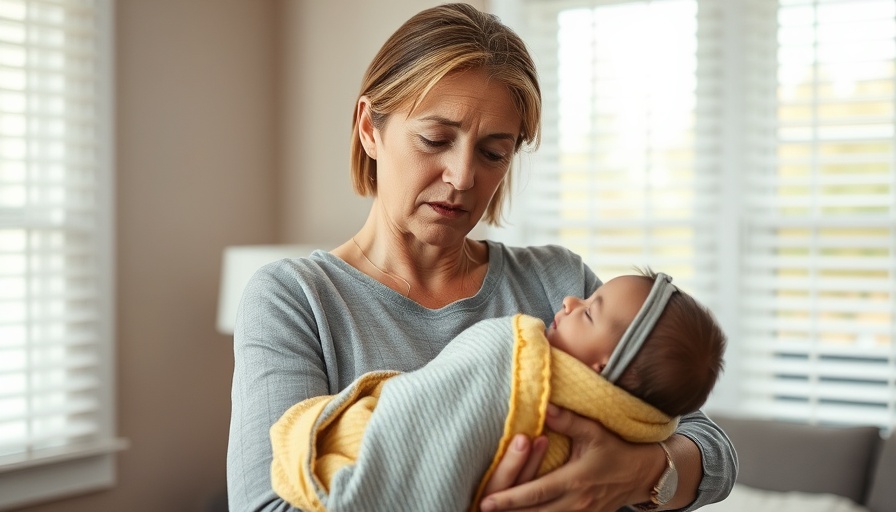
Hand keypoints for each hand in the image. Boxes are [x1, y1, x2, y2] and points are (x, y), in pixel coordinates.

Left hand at [480, 405, 653, 511]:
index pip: (535, 493)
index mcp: (575, 480)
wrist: (643, 474)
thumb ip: (568, 420)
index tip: (486, 501)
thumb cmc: (616, 449)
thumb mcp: (595, 431)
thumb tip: (544, 406)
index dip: (509, 499)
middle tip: (481, 510)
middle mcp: (577, 503)